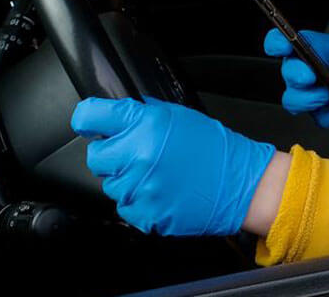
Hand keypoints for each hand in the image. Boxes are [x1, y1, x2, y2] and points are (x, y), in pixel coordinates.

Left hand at [70, 96, 274, 235]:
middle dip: (111, 153)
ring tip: (155, 174)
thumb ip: (144, 114)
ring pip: (109, 183)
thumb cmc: (214, 149)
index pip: (91, 116)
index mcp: (145, 125)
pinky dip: (138, 199)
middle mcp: (137, 156)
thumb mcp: (180, 117)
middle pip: (95, 155)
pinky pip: (124, 206)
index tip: (91, 122)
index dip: (89, 118)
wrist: (239, 184)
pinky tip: (160, 190)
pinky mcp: (144, 214)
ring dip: (126, 178)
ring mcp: (139, 188)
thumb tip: (118, 114)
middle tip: (135, 152)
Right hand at [264, 29, 328, 127]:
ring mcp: (304, 92)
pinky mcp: (313, 111)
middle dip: (296, 74)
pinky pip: (312, 115)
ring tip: (328, 95)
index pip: (279, 41)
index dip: (276, 43)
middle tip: (311, 76)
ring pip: (292, 98)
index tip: (284, 45)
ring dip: (309, 98)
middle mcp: (301, 68)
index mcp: (308, 46)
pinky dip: (325, 112)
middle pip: (287, 70)